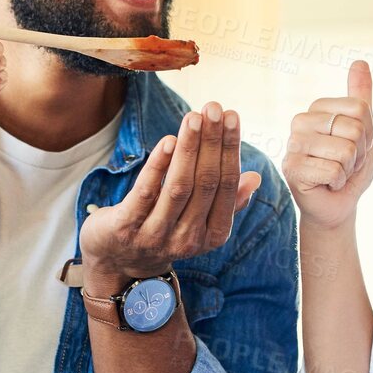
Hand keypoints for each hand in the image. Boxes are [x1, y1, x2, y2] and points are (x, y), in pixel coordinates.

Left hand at [80, 102, 260, 286]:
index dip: (230, 149)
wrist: (118, 264)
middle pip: (205, 183)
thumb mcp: (200, 224)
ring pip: (179, 187)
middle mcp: (188, 238)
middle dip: (212, 142)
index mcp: (211, 235)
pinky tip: (168, 141)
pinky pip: (146, 193)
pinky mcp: (126, 228)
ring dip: (188, 149)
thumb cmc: (165, 233)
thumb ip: (227, 203)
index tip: (231, 117)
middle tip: (213, 107)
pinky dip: (158, 166)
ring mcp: (156, 235)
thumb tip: (255, 178)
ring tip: (193, 117)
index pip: (226, 186)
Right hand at [284, 61, 372, 229]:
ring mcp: (293, 144)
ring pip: (345, 151)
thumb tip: (359, 62)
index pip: (360, 110)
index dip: (368, 135)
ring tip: (336, 173)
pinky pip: (333, 170)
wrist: (338, 203)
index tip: (354, 147)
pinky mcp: (291, 168)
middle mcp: (300, 121)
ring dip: (348, 170)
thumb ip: (360, 97)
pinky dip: (338, 182)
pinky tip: (326, 184)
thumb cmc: (349, 167)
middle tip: (345, 164)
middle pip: (354, 129)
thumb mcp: (363, 130)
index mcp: (316, 108)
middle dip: (359, 153)